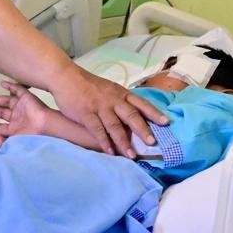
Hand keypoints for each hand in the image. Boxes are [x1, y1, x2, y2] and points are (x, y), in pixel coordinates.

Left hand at [0, 81, 52, 144]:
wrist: (45, 129)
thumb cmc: (31, 139)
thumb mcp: (13, 145)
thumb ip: (1, 141)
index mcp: (14, 130)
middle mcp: (17, 118)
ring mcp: (21, 108)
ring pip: (5, 101)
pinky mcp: (27, 98)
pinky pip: (18, 90)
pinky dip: (11, 86)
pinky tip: (2, 84)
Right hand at [49, 68, 166, 157]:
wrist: (65, 77)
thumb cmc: (88, 85)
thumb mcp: (108, 90)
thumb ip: (120, 102)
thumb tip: (134, 116)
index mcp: (120, 93)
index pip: (140, 103)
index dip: (153, 113)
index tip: (166, 122)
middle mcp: (112, 99)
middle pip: (131, 115)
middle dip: (143, 129)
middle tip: (153, 142)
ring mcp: (99, 106)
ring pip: (115, 125)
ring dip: (124, 142)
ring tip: (132, 155)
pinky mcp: (86, 113)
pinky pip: (97, 130)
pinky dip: (104, 142)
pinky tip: (110, 152)